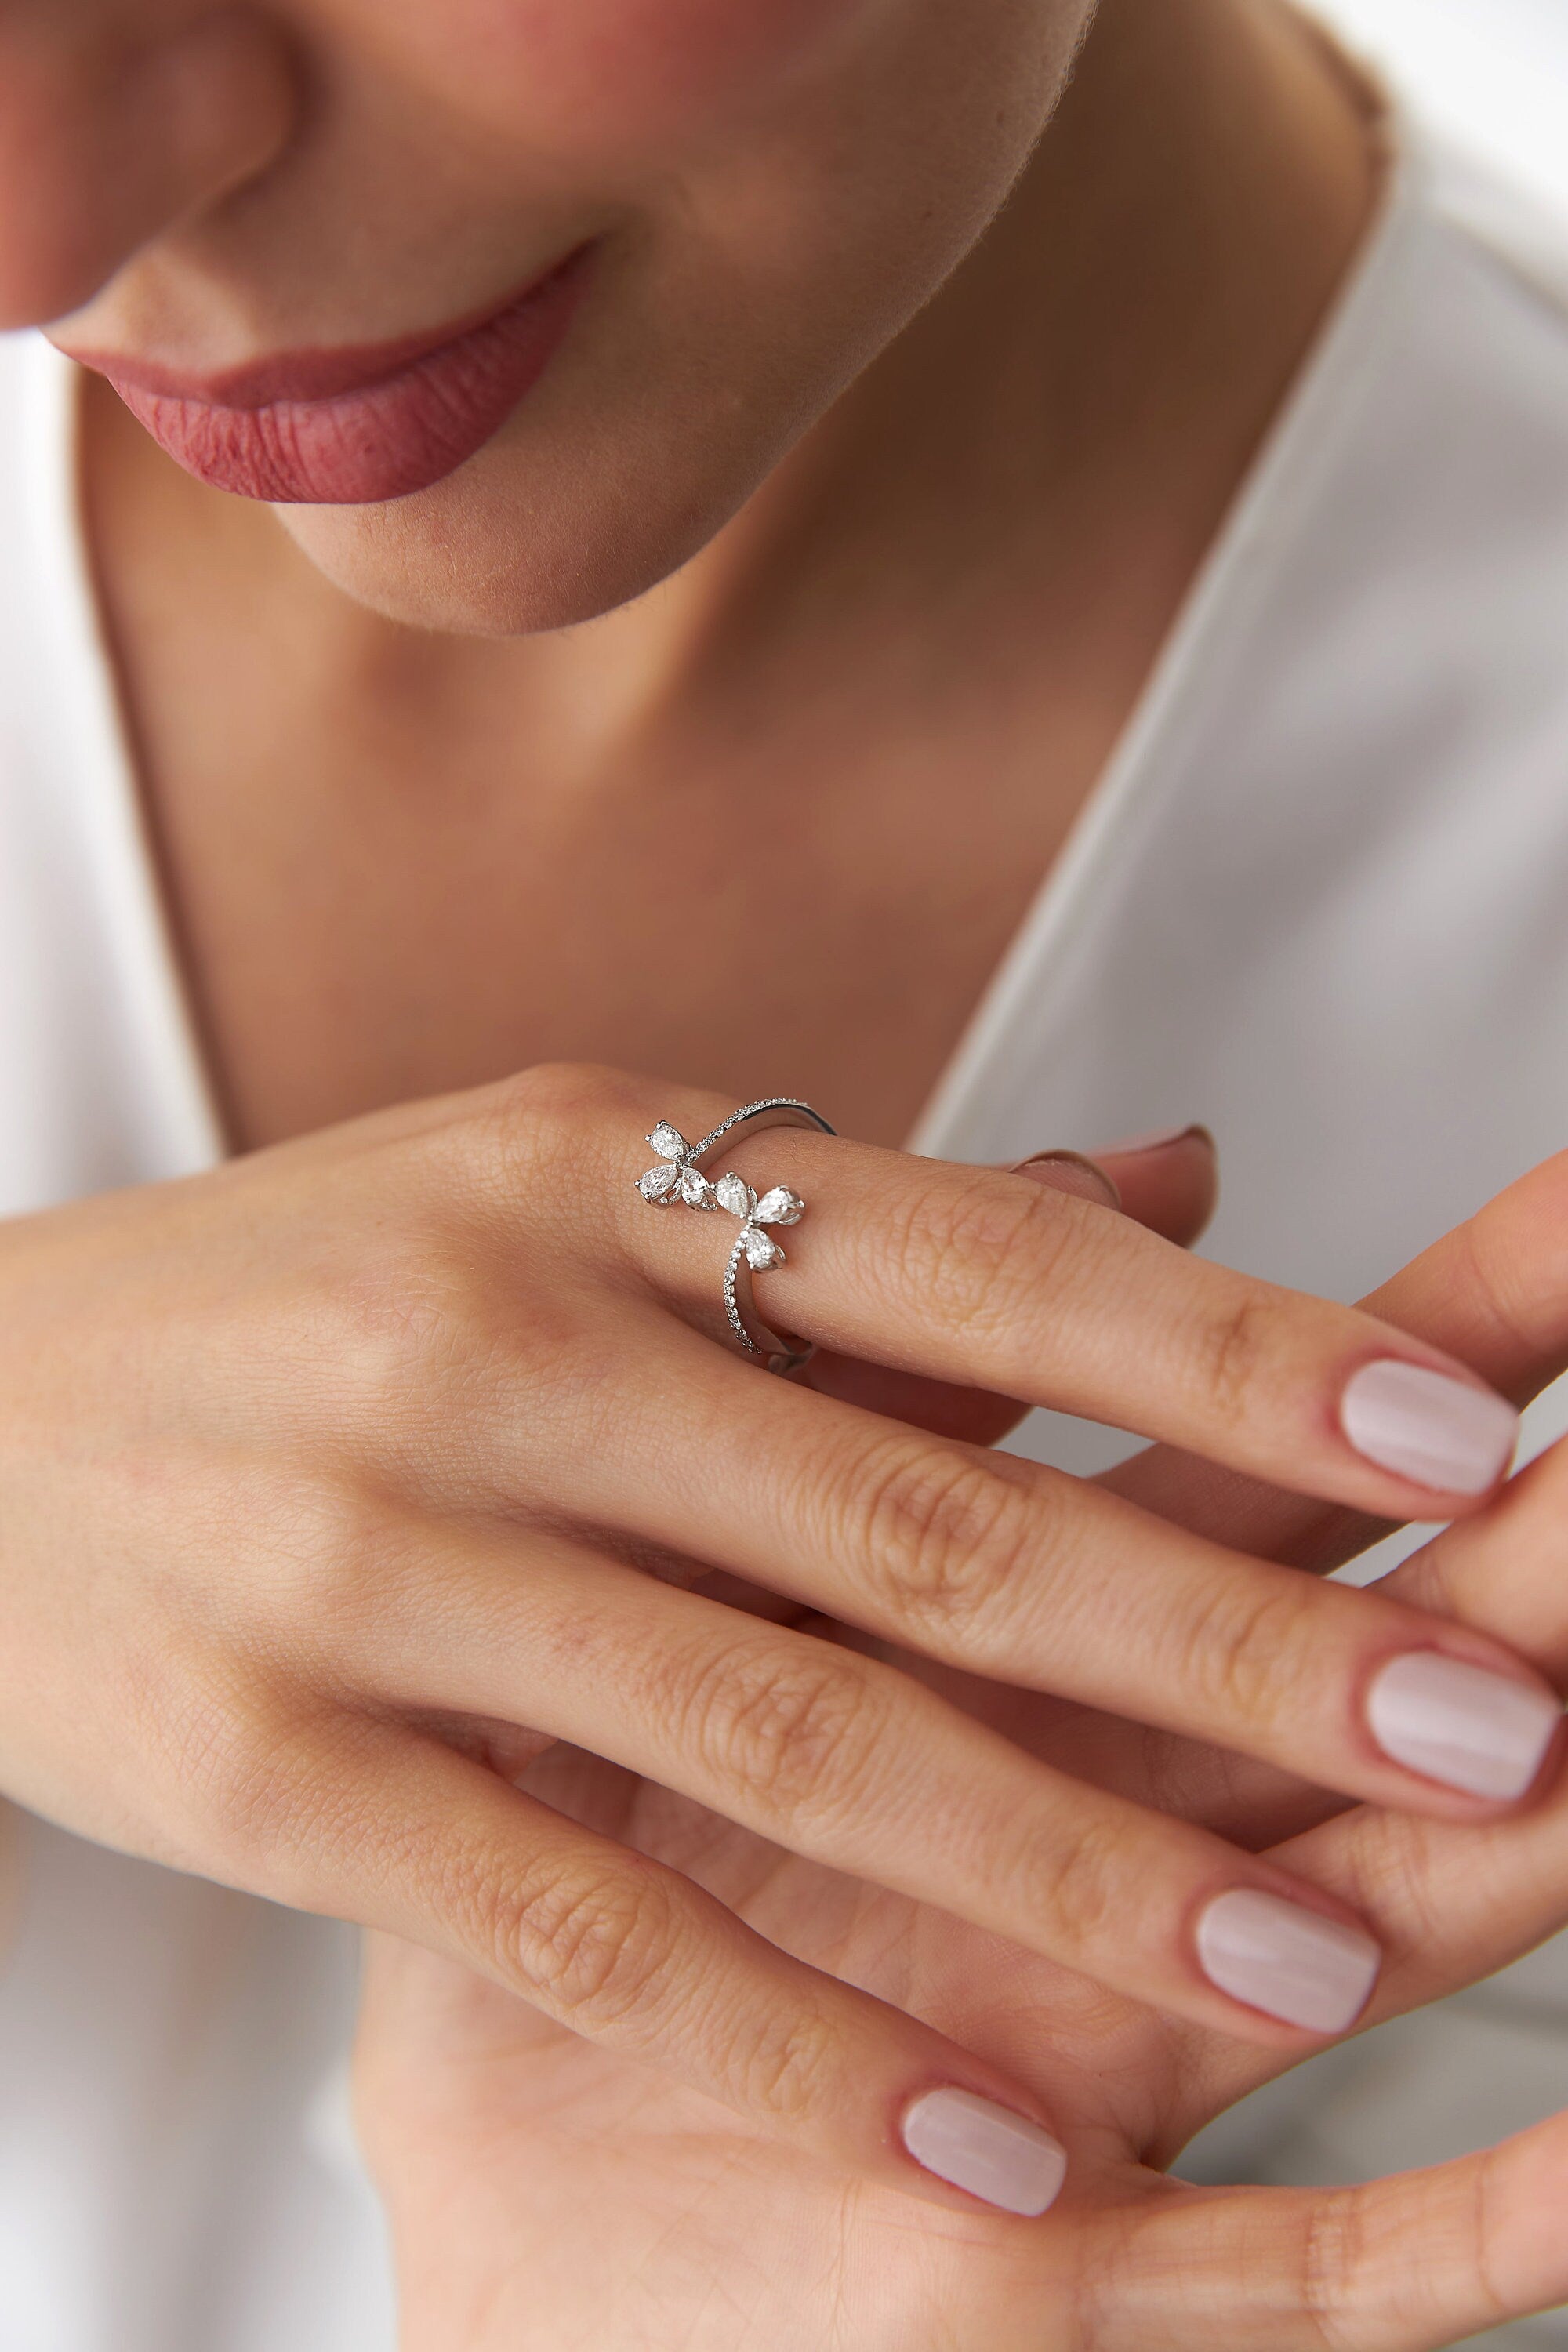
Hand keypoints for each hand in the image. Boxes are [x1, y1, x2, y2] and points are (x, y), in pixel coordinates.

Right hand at [355, 1152, 1567, 2349]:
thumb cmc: (315, 1298)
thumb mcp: (558, 1192)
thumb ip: (862, 1222)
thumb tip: (1184, 1171)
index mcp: (594, 1162)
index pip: (978, 1259)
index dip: (1231, 1353)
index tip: (1460, 1440)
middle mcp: (497, 1333)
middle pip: (923, 1511)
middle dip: (1234, 1636)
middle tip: (1490, 1726)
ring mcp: (375, 1552)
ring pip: (782, 1732)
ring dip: (1070, 1869)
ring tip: (1312, 1973)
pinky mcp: (269, 1761)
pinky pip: (582, 1924)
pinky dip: (802, 2045)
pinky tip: (991, 2153)